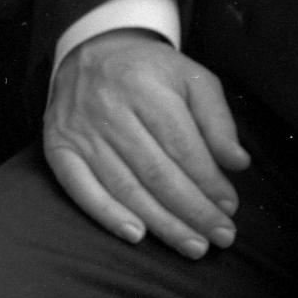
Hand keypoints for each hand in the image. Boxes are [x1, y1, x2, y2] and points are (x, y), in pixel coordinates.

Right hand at [44, 31, 248, 257]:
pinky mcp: (59, 148)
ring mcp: (80, 132)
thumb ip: (218, 120)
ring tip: (192, 245)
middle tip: (220, 237)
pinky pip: (81, 189)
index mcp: (146, 87)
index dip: (208, 182)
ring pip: (125, 187)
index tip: (229, 208)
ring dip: (161, 223)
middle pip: (156, 172)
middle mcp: (109, 110)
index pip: (182, 145)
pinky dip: (107, 215)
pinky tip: (136, 235)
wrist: (90, 52)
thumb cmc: (150, 72)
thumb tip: (238, 163)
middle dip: (192, 211)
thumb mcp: (191, 79)